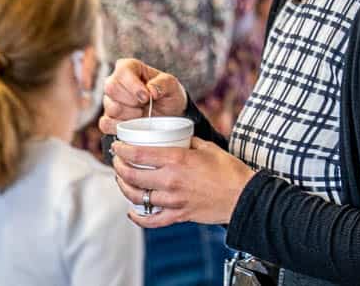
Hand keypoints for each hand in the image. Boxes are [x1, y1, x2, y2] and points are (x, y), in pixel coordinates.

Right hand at [98, 58, 187, 135]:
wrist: (169, 115)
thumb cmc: (168, 95)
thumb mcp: (172, 86)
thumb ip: (163, 83)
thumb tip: (151, 90)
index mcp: (130, 68)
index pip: (122, 71)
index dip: (133, 85)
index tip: (146, 96)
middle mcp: (116, 82)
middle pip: (111, 88)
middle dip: (131, 100)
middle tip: (145, 104)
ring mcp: (110, 101)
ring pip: (109, 107)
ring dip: (129, 114)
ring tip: (141, 113)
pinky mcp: (108, 118)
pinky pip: (105, 123)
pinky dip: (119, 126)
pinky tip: (132, 125)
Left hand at [111, 137, 255, 226]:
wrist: (242, 196)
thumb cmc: (229, 170)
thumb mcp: (208, 147)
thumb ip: (188, 143)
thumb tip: (178, 139)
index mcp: (177, 160)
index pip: (139, 155)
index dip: (122, 150)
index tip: (117, 146)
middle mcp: (171, 180)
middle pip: (132, 176)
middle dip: (119, 167)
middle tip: (118, 161)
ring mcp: (173, 200)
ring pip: (138, 197)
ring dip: (125, 188)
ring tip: (123, 181)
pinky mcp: (178, 215)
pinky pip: (151, 220)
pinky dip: (138, 217)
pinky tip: (132, 211)